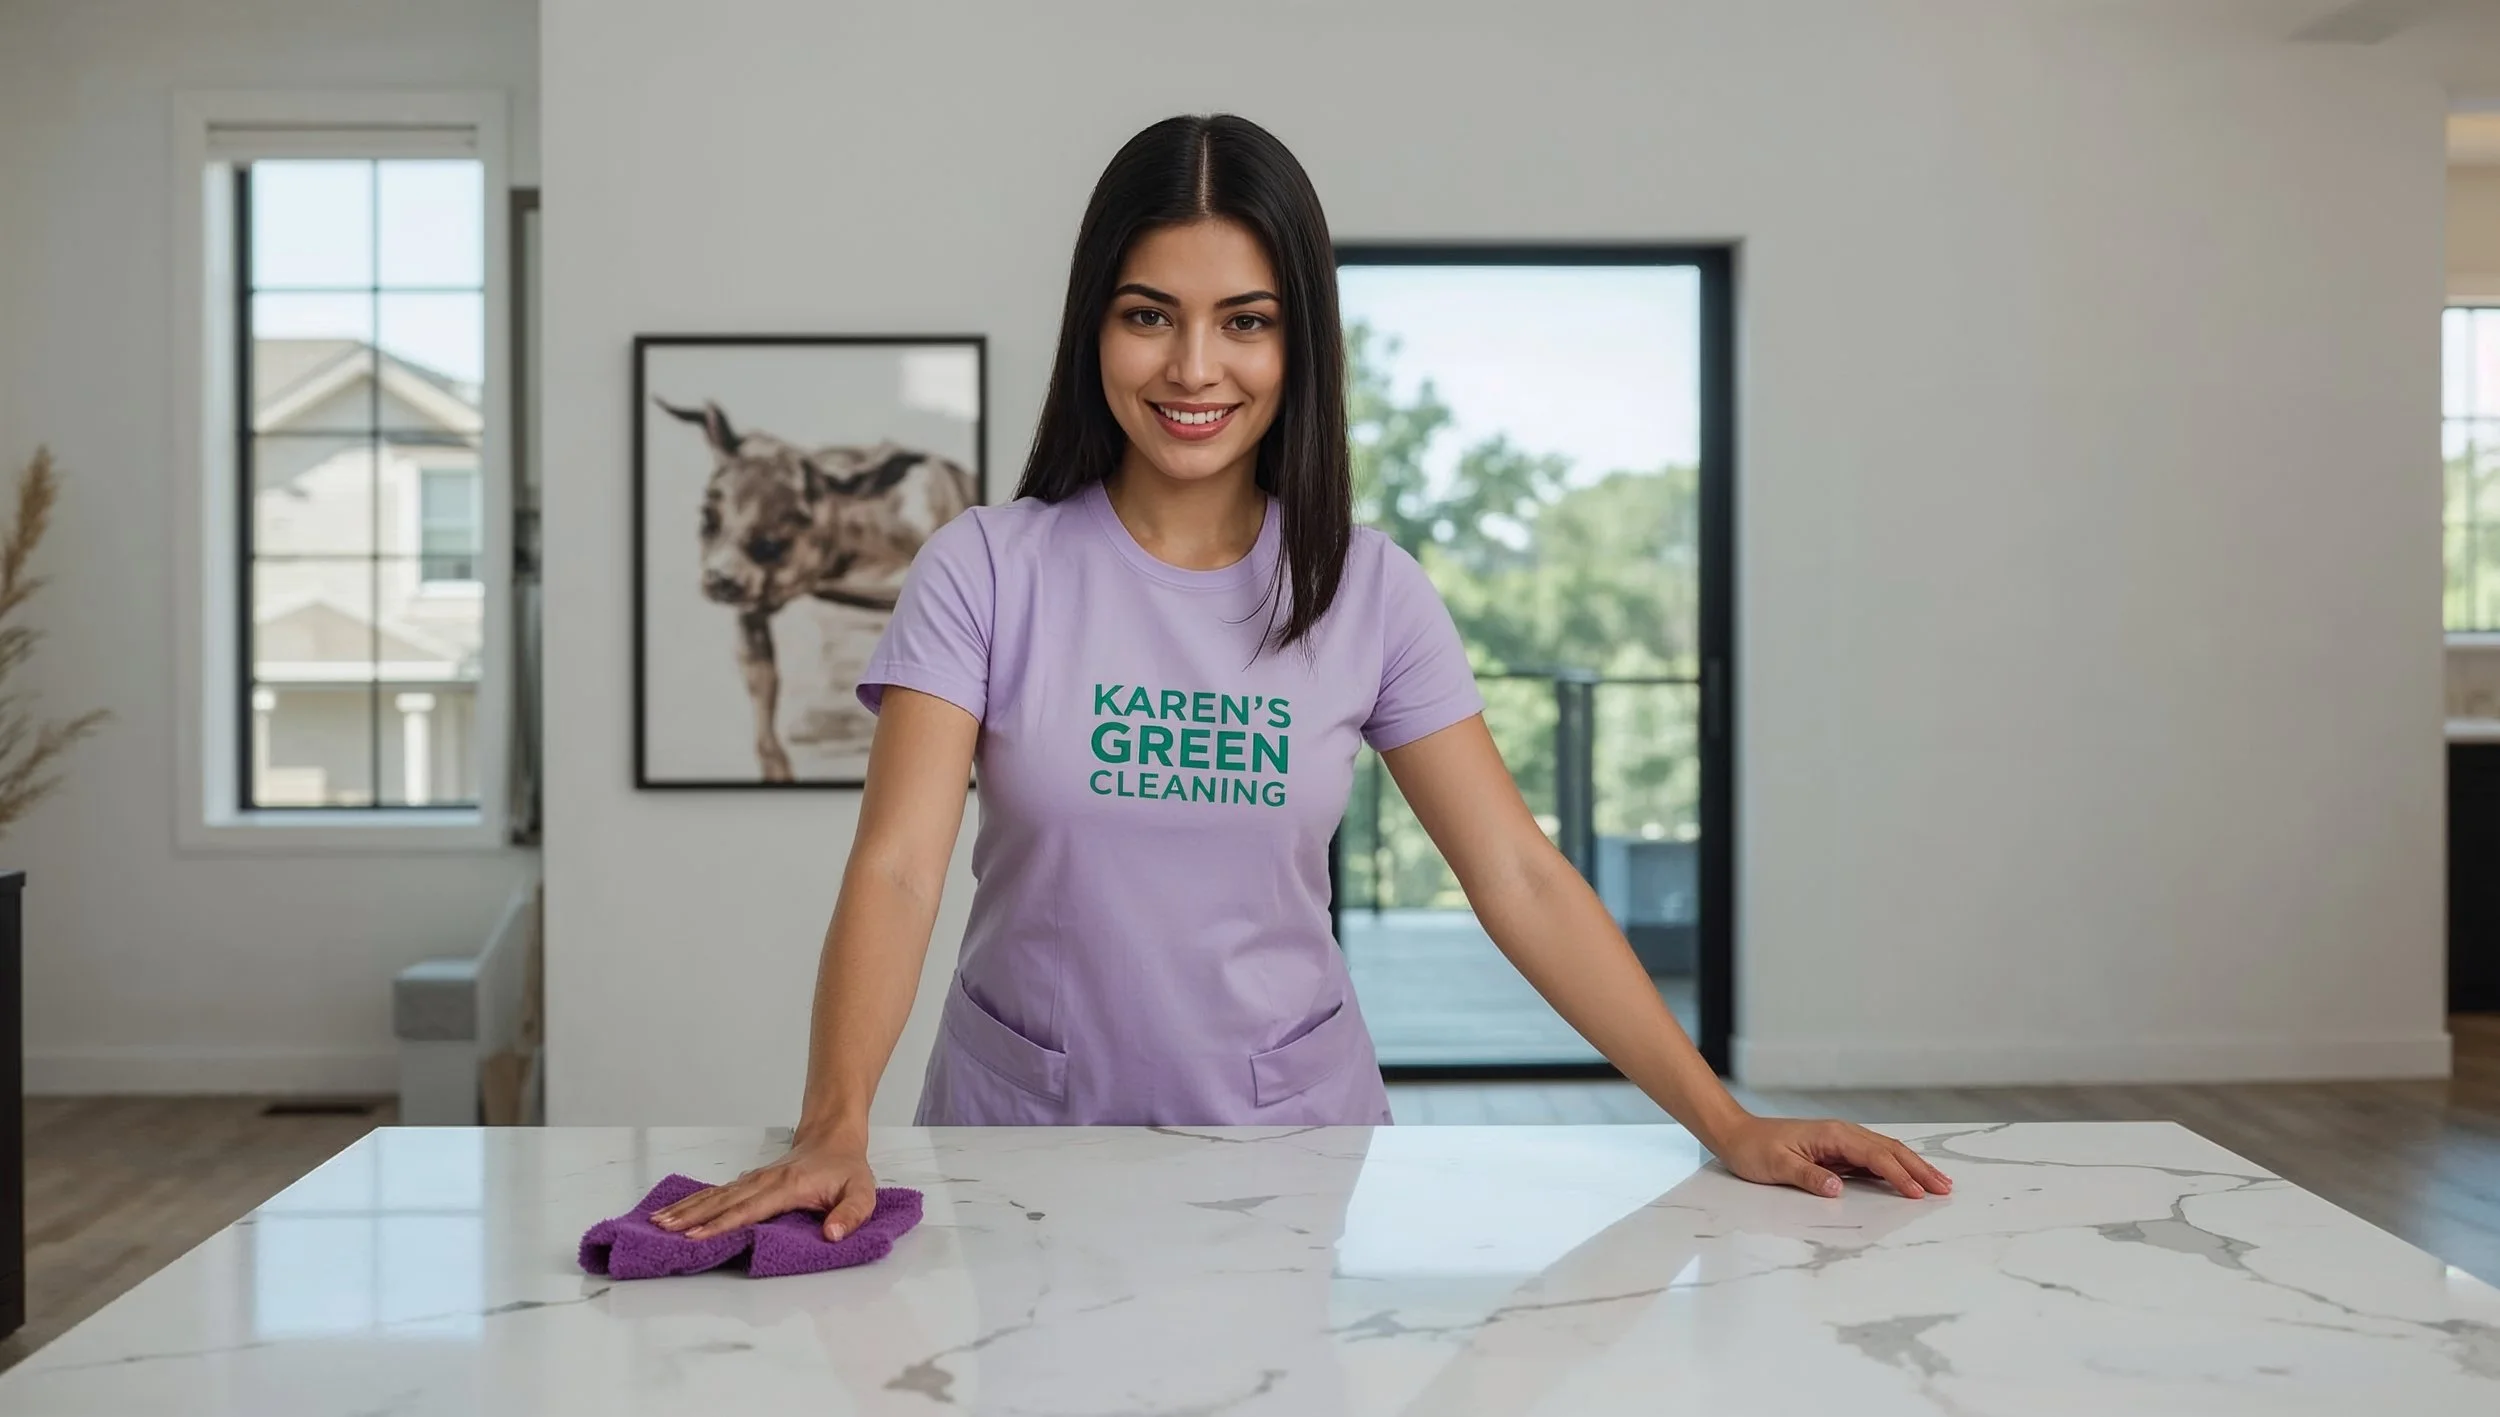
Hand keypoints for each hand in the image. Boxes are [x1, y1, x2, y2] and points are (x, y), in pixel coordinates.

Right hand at [650, 1135, 879, 1240]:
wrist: (834, 1137)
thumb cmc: (846, 1169)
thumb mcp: (862, 1193)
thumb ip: (851, 1215)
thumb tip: (832, 1235)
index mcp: (789, 1187)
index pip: (750, 1209)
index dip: (723, 1224)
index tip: (697, 1235)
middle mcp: (765, 1181)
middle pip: (724, 1201)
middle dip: (693, 1217)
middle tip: (664, 1231)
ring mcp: (755, 1179)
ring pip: (716, 1195)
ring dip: (687, 1208)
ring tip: (659, 1222)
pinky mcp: (750, 1181)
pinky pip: (719, 1192)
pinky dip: (695, 1201)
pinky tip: (677, 1211)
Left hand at [1710, 1115, 1952, 1199]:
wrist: (1737, 1134)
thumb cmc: (1754, 1150)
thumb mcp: (1777, 1167)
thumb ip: (1808, 1177)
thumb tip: (1839, 1188)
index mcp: (1832, 1135)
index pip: (1875, 1156)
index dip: (1898, 1174)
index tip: (1918, 1192)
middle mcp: (1842, 1133)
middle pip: (1889, 1150)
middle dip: (1919, 1168)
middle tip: (1945, 1188)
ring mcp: (1841, 1140)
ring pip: (1885, 1152)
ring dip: (1912, 1166)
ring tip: (1938, 1183)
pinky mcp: (1837, 1149)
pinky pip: (1873, 1158)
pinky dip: (1894, 1167)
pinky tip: (1906, 1178)